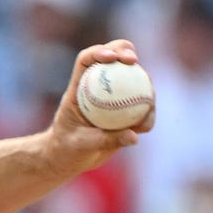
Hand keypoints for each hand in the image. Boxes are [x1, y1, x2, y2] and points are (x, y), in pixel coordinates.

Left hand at [45, 39, 155, 174]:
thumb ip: (105, 140)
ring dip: (145, 86)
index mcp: (78, 88)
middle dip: (125, 51)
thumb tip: (134, 136)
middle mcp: (97, 86)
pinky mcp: (126, 109)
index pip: (86, 60)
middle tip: (133, 61)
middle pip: (113, 58)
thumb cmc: (65, 150)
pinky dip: (147, 113)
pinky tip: (145, 127)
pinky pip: (142, 105)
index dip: (99, 52)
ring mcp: (114, 96)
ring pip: (134, 79)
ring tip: (148, 105)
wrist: (67, 160)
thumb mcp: (79, 145)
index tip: (111, 57)